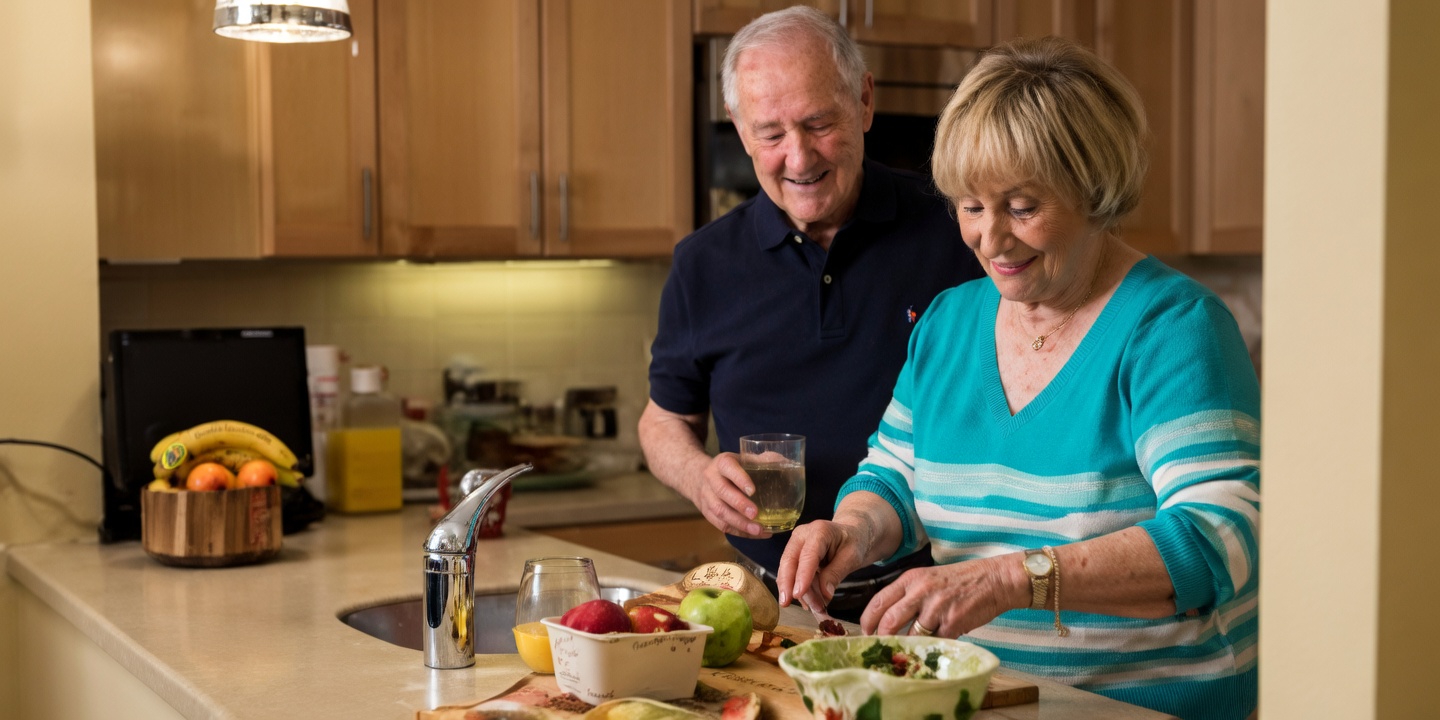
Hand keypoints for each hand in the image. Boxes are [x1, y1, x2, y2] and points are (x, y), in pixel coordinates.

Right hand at [688, 452, 769, 538]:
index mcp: (722, 463)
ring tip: (758, 530)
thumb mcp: (743, 459)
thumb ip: (764, 461)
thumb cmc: (731, 469)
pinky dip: (738, 532)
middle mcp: (711, 478)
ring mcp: (707, 497)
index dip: (740, 479)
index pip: (728, 467)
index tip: (753, 490)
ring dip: (739, 523)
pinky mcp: (707, 513)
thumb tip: (786, 464)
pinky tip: (754, 534)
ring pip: (719, 511)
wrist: (699, 477)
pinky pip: (721, 525)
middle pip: (722, 492)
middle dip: (739, 504)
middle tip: (755, 514)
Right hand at [774, 519, 870, 606]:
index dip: (802, 575)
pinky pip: (792, 574)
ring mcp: (796, 544)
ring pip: (788, 570)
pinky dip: (799, 589)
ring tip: (814, 608)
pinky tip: (808, 602)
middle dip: (787, 584)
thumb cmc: (854, 542)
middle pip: (789, 560)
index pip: (807, 555)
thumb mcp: (852, 557)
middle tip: (787, 604)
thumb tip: (825, 594)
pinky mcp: (795, 555)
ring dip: (798, 591)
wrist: (851, 534)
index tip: (798, 594)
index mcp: (819, 531)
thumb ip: (837, 573)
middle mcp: (802, 535)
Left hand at [859, 556, 1021, 637]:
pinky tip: (933, 648)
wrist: (994, 580)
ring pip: (911, 635)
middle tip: (880, 649)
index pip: (878, 601)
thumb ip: (908, 596)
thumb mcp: (928, 579)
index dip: (867, 621)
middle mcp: (921, 591)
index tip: (865, 633)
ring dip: (909, 647)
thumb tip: (886, 621)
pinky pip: (935, 642)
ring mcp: (937, 607)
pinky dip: (932, 648)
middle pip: (889, 620)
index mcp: (911, 579)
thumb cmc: (959, 581)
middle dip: (881, 639)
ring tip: (908, 653)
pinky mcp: (953, 622)